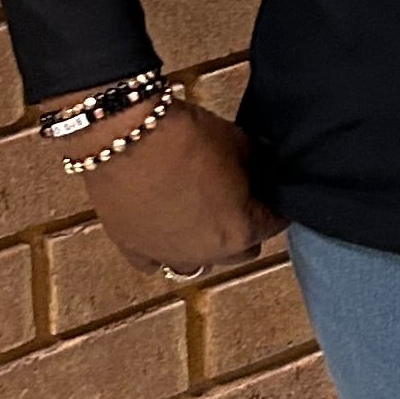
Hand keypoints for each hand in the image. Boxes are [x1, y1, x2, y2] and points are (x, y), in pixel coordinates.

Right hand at [79, 98, 280, 281]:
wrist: (125, 135)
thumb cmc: (186, 137)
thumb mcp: (238, 142)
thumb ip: (256, 163)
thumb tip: (260, 165)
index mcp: (240, 231)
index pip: (274, 224)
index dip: (274, 205)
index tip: (269, 192)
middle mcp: (207, 253)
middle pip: (241, 251)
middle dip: (245, 228)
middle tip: (237, 201)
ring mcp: (168, 256)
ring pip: (198, 263)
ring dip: (204, 245)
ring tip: (199, 216)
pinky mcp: (133, 250)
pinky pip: (155, 261)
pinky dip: (162, 247)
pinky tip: (162, 227)